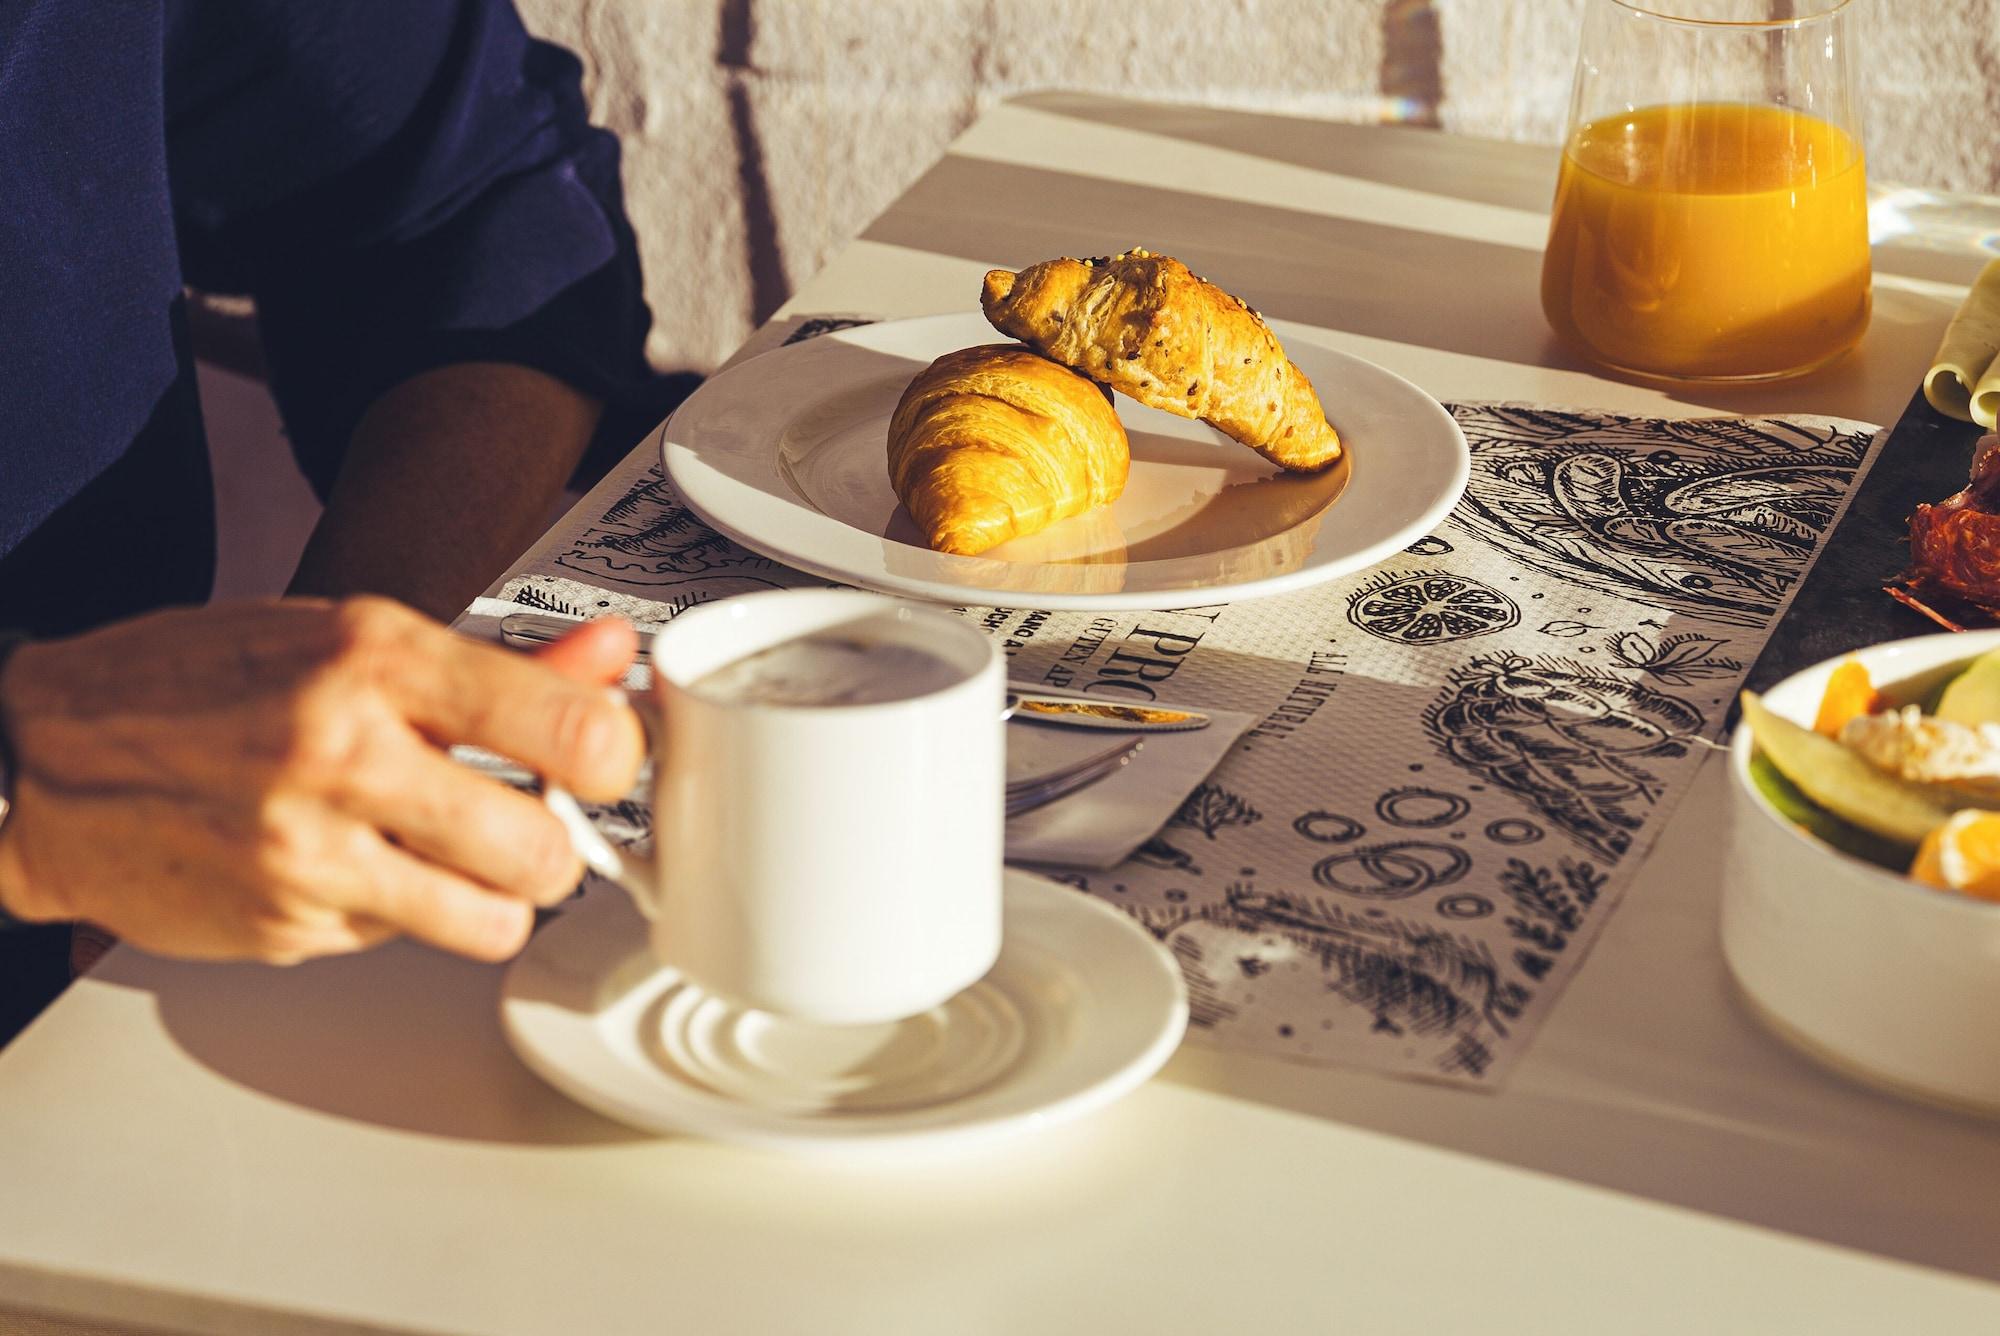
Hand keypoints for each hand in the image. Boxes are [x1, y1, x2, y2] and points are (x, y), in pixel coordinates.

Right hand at [0, 598, 643, 963]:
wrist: (43, 758)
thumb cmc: (200, 682)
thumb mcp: (351, 635)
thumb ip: (499, 661)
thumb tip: (612, 655)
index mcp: (374, 658)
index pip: (569, 730)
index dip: (614, 758)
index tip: (606, 762)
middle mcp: (343, 753)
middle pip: (544, 850)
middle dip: (552, 845)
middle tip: (527, 822)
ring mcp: (310, 851)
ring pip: (492, 921)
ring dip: (492, 898)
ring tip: (453, 856)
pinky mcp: (287, 926)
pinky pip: (401, 942)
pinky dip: (398, 914)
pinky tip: (352, 866)